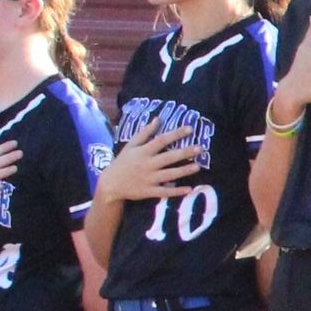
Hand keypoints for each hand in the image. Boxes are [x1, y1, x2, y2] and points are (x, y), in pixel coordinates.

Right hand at [91, 124, 205, 205]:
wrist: (110, 184)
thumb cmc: (123, 162)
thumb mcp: (131, 145)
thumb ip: (145, 133)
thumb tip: (158, 118)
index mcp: (143, 152)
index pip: (161, 140)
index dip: (175, 134)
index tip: (190, 129)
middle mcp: (147, 164)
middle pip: (168, 157)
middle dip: (184, 152)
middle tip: (200, 148)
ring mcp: (149, 179)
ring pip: (169, 174)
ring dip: (184, 171)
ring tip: (197, 166)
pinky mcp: (149, 191)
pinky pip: (165, 191)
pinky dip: (176, 191)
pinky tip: (189, 189)